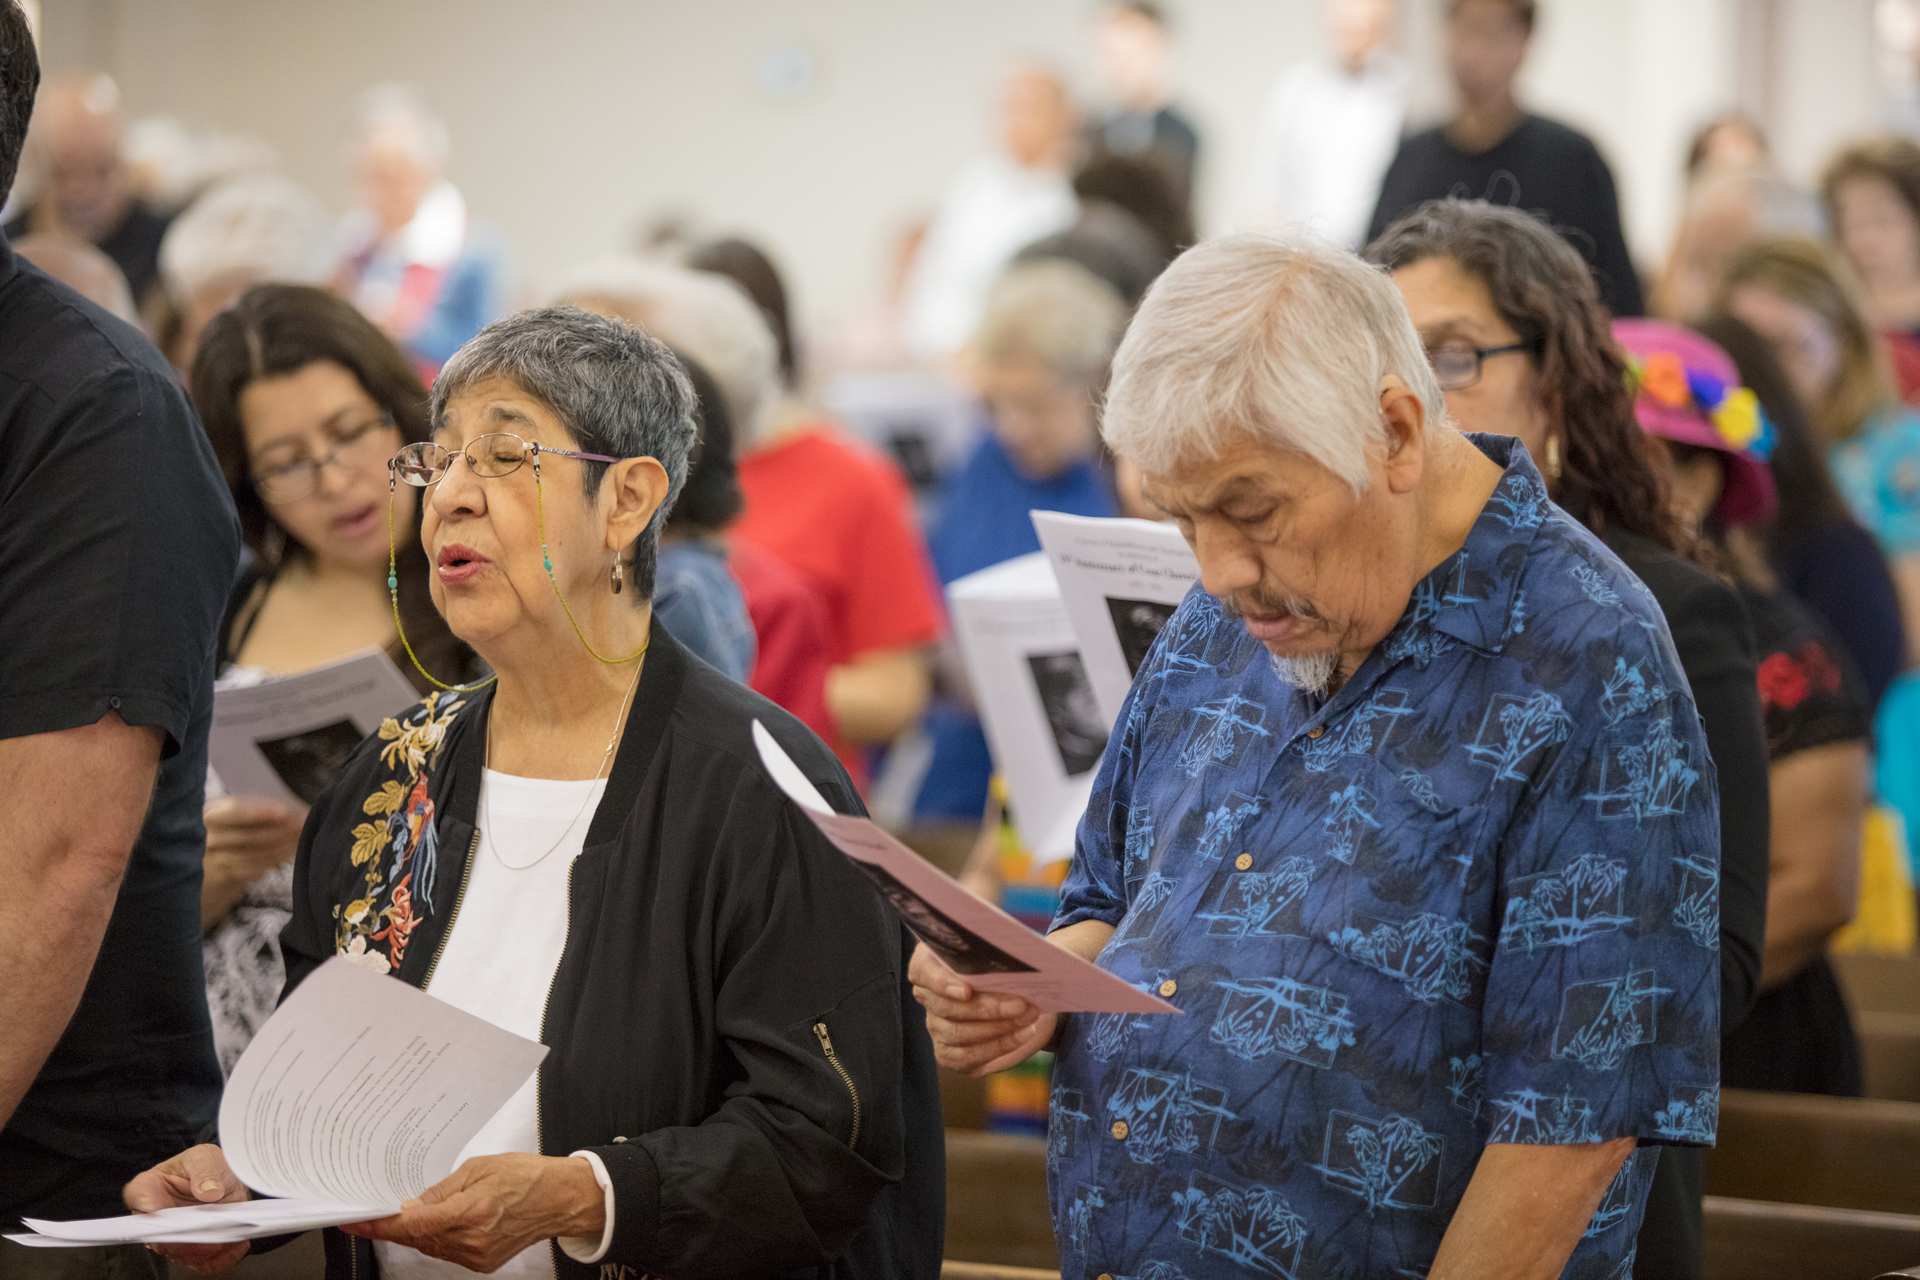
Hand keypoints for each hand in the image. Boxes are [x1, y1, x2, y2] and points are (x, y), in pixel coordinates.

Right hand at [122, 1143, 251, 1274]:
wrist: (225, 1179)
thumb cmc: (207, 1166)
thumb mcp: (206, 1157)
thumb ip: (206, 1172)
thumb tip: (209, 1191)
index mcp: (152, 1185)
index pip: (138, 1193)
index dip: (144, 1201)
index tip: (155, 1205)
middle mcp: (157, 1215)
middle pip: (157, 1233)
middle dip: (179, 1236)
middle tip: (201, 1228)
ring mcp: (175, 1234)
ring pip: (180, 1253)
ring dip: (202, 1250)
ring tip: (225, 1238)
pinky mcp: (194, 1247)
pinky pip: (201, 1263)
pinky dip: (219, 1259)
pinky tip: (236, 1245)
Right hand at [202, 797, 305, 926]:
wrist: (182, 881)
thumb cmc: (213, 843)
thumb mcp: (221, 824)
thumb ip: (247, 815)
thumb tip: (287, 810)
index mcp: (205, 815)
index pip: (235, 811)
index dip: (261, 812)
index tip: (285, 811)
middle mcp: (204, 837)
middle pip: (250, 833)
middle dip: (282, 830)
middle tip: (304, 825)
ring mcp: (210, 860)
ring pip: (255, 852)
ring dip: (283, 846)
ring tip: (302, 839)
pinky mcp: (220, 878)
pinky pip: (253, 868)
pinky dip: (274, 861)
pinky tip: (289, 856)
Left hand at [339, 1153, 604, 1271]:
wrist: (560, 1199)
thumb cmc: (526, 1176)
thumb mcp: (479, 1168)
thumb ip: (441, 1190)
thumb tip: (411, 1206)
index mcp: (471, 1211)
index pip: (413, 1224)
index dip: (380, 1225)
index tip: (356, 1222)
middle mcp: (471, 1239)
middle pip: (418, 1238)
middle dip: (398, 1225)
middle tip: (382, 1210)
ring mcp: (476, 1255)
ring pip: (430, 1246)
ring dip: (419, 1231)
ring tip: (425, 1210)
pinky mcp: (482, 1263)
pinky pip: (447, 1252)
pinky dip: (438, 1238)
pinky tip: (445, 1222)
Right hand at [909, 944, 1055, 1076]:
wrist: (1018, 993)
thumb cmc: (1004, 966)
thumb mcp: (999, 954)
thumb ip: (994, 955)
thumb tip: (1011, 963)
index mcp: (930, 962)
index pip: (922, 971)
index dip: (941, 982)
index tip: (967, 990)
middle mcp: (928, 995)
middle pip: (946, 1008)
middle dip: (987, 1008)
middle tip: (1020, 1004)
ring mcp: (936, 1025)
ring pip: (957, 1034)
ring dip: (998, 1029)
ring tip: (1027, 1020)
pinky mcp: (948, 1052)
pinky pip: (966, 1057)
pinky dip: (998, 1047)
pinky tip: (1021, 1036)